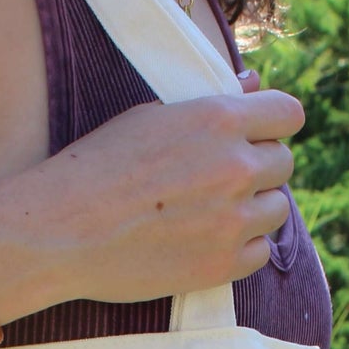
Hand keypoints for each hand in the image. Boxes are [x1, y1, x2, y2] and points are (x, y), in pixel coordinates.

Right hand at [0, 80, 302, 310]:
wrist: (60, 231)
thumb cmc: (98, 166)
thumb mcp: (150, 116)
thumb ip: (211, 103)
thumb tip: (254, 82)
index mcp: (218, 120)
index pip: (289, 113)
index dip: (275, 123)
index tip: (261, 135)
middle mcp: (235, 168)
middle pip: (283, 163)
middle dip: (259, 167)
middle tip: (220, 179)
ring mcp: (232, 221)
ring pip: (277, 209)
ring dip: (253, 208)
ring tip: (212, 212)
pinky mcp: (222, 265)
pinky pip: (260, 252)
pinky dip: (242, 247)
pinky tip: (207, 240)